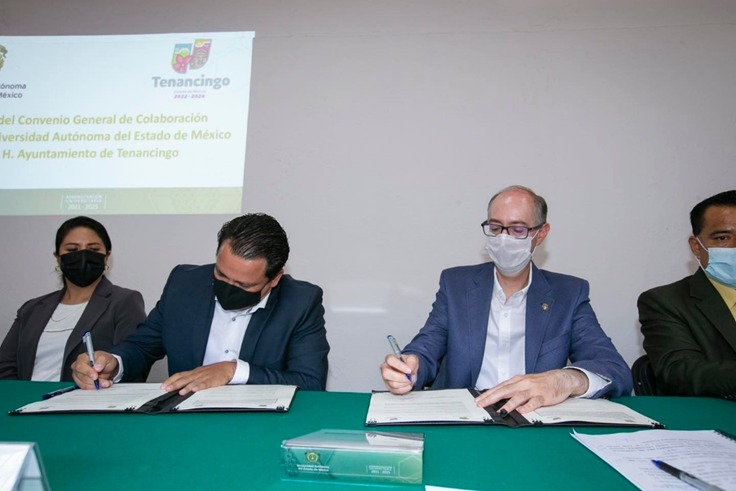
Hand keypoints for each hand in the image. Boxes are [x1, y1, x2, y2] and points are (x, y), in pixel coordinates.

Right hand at [71, 351, 118, 389]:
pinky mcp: (80, 383)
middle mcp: (77, 367)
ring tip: (106, 383)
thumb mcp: (107, 357)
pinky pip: (86, 388)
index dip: (88, 372)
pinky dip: (95, 388)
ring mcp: (78, 376)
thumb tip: (97, 368)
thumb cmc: (105, 360)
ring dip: (96, 386)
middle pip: (82, 377)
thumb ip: (102, 361)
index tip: (96, 377)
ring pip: (84, 384)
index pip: (80, 366)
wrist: (107, 367)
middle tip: (105, 383)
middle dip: (94, 381)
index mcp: (82, 358)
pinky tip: (103, 385)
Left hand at [161, 361, 236, 394]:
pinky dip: (199, 386)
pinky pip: (205, 384)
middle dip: (175, 384)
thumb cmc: (213, 372)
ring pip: (193, 381)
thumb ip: (191, 379)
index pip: (179, 375)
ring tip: (180, 392)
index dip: (171, 380)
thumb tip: (179, 386)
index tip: (163, 386)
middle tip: (166, 389)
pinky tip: (195, 390)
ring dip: (186, 387)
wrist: (227, 368)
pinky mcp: (213, 380)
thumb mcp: (200, 373)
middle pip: (184, 378)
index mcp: (194, 372)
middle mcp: (197, 374)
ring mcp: (205, 376)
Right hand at [380, 354, 417, 394]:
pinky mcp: (389, 387)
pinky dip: (405, 388)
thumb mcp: (413, 359)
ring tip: (410, 380)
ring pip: (393, 384)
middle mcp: (385, 368)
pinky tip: (408, 385)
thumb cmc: (408, 364)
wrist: (410, 372)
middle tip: (409, 378)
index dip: (400, 366)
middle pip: (386, 373)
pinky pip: (396, 390)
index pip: (390, 360)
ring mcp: (386, 378)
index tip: (409, 370)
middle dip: (401, 377)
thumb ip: (412, 361)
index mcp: (390, 359)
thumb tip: (410, 369)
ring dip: (404, 383)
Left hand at [474, 369, 588, 414]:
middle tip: (482, 404)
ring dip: (508, 404)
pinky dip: (527, 407)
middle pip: (505, 390)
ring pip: (518, 397)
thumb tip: (497, 398)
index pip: (499, 387)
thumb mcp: (524, 383)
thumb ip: (512, 390)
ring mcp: (533, 390)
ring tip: (500, 411)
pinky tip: (521, 412)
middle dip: (492, 398)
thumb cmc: (540, 382)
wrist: (560, 379)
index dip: (488, 394)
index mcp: (517, 381)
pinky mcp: (543, 396)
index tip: (478, 400)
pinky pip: (534, 402)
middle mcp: (523, 384)